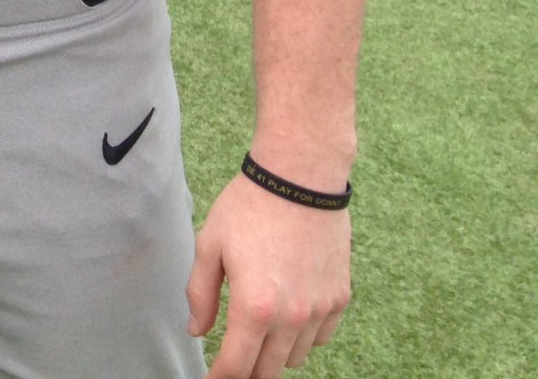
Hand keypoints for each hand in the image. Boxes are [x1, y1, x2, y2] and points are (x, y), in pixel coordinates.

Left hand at [187, 174, 351, 378]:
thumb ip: (200, 294)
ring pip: (295, 358)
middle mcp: (291, 317)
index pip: (236, 366)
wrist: (301, 178)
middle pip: (268, 371)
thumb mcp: (210, 245)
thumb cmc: (249, 206)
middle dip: (246, 372)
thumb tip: (197, 332)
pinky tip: (287, 316)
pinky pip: (320, 338)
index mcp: (254, 306)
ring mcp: (320, 310)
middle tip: (231, 361)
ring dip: (274, 354)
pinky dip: (302, 337)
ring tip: (257, 332)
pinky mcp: (340, 298)